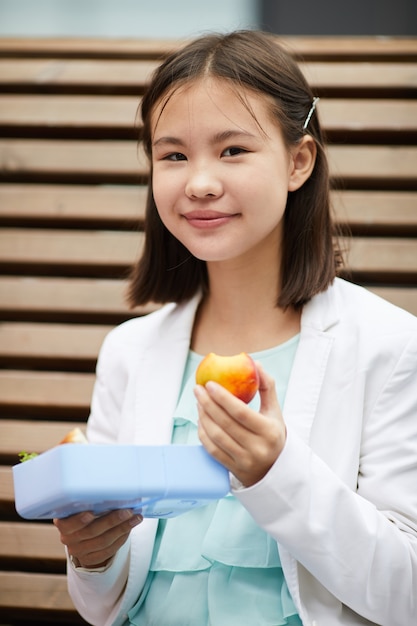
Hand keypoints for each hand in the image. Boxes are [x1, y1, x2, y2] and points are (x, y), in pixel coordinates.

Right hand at [53, 509, 141, 568]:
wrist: (82, 537)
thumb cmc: (84, 513)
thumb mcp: (80, 507)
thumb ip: (89, 503)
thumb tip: (112, 492)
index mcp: (63, 523)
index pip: (68, 524)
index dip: (79, 520)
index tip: (91, 512)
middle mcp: (68, 539)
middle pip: (92, 531)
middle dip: (112, 520)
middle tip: (127, 511)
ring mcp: (79, 551)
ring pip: (103, 541)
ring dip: (122, 528)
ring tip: (135, 518)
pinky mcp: (90, 559)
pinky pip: (109, 550)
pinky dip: (121, 538)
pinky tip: (130, 528)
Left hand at [195, 363, 285, 486]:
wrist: (274, 468)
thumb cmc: (272, 432)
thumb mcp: (274, 410)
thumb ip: (267, 386)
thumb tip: (255, 363)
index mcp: (268, 431)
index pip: (241, 412)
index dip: (223, 397)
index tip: (209, 383)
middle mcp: (257, 448)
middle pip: (225, 423)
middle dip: (208, 404)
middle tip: (198, 389)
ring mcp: (244, 460)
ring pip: (216, 436)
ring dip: (203, 417)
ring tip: (198, 402)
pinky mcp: (233, 468)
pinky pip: (212, 450)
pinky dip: (203, 433)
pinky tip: (200, 420)